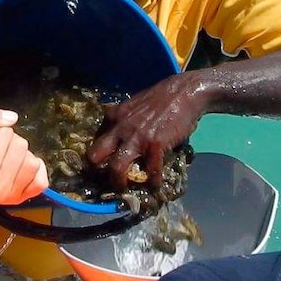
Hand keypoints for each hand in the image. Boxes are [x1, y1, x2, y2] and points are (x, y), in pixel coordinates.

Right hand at [0, 105, 48, 204]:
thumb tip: (13, 118)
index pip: (5, 133)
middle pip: (22, 146)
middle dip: (9, 141)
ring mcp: (11, 198)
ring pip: (34, 162)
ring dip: (21, 155)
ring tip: (3, 159)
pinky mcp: (23, 200)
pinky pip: (42, 180)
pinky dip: (34, 170)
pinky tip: (17, 168)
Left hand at [87, 73, 206, 189]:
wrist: (185, 92)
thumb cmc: (162, 98)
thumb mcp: (134, 104)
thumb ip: (124, 119)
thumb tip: (120, 135)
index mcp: (113, 116)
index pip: (95, 140)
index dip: (97, 155)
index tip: (101, 165)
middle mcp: (120, 127)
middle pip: (95, 155)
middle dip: (96, 172)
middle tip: (105, 180)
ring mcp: (136, 137)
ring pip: (116, 167)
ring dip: (119, 182)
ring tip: (125, 189)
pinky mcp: (155, 144)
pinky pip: (151, 170)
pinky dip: (153, 181)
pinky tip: (155, 184)